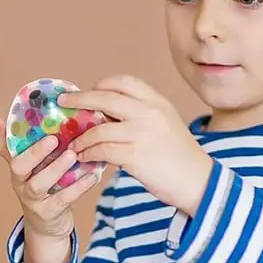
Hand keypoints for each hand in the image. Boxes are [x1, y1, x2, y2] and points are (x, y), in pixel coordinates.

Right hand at [0, 118, 98, 262]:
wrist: (50, 227)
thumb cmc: (49, 189)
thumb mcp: (42, 167)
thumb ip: (47, 147)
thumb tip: (65, 118)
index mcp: (19, 166)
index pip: (3, 149)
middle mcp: (21, 181)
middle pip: (18, 166)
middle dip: (35, 152)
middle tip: (52, 139)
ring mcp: (32, 199)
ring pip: (37, 184)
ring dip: (55, 169)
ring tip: (72, 156)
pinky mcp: (48, 213)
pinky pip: (62, 199)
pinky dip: (78, 187)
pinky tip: (92, 176)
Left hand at [58, 75, 212, 215]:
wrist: (198, 182)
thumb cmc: (180, 157)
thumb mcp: (166, 124)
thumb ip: (142, 115)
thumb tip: (106, 114)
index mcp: (158, 102)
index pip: (125, 81)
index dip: (103, 85)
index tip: (90, 91)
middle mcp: (149, 113)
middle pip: (106, 97)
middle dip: (80, 100)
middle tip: (64, 104)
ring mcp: (142, 133)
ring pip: (99, 128)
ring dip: (82, 137)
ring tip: (74, 145)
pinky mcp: (135, 155)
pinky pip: (101, 151)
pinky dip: (88, 154)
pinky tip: (84, 158)